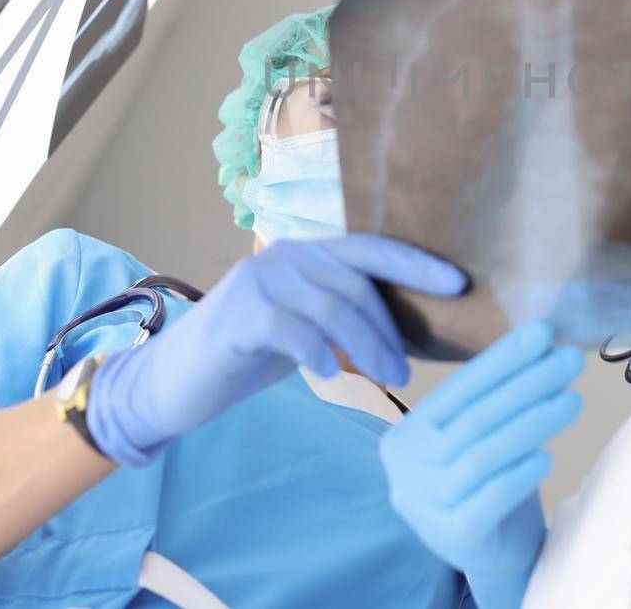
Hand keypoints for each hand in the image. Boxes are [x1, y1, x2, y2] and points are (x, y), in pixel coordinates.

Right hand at [88, 234, 465, 465]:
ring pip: (330, 306)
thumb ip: (341, 317)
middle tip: (406, 371)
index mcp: (306, 255)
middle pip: (356, 284)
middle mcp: (283, 258)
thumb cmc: (246, 356)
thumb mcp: (302, 328)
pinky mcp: (237, 317)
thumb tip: (405, 334)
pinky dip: (317, 352)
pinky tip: (329, 374)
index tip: (460, 283)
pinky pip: (292, 329)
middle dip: (389, 329)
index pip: (371, 250)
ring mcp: (258, 283)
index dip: (417, 263)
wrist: (171, 381)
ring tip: (385, 379)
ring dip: (366, 346)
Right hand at [380, 322, 583, 608]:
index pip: (458, 388)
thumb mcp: (479, 436)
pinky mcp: (452, 538)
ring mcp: (425, 505)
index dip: (502, 359)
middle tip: (569, 361)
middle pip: (474, 418)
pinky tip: (546, 458)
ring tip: (571, 402)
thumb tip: (543, 343)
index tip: (543, 333)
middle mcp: (407, 469)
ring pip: (482, 455)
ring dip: (531, 424)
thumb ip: (494, 399)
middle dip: (527, 384)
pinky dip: (518, 477)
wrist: (493, 552)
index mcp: (408, 434)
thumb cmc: (490, 480)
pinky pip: (488, 500)